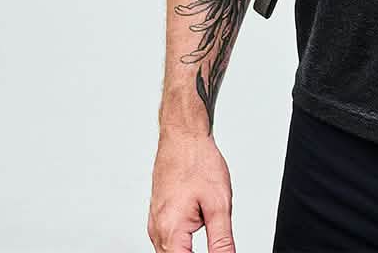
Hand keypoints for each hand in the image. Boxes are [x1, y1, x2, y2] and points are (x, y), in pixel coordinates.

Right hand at [147, 130, 236, 252]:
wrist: (183, 136)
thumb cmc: (198, 162)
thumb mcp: (219, 204)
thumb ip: (222, 241)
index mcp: (171, 232)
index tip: (219, 252)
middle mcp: (157, 231)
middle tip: (214, 240)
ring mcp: (155, 224)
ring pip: (171, 252)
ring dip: (188, 251)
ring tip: (207, 229)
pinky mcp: (158, 217)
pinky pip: (168, 240)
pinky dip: (183, 242)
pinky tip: (196, 226)